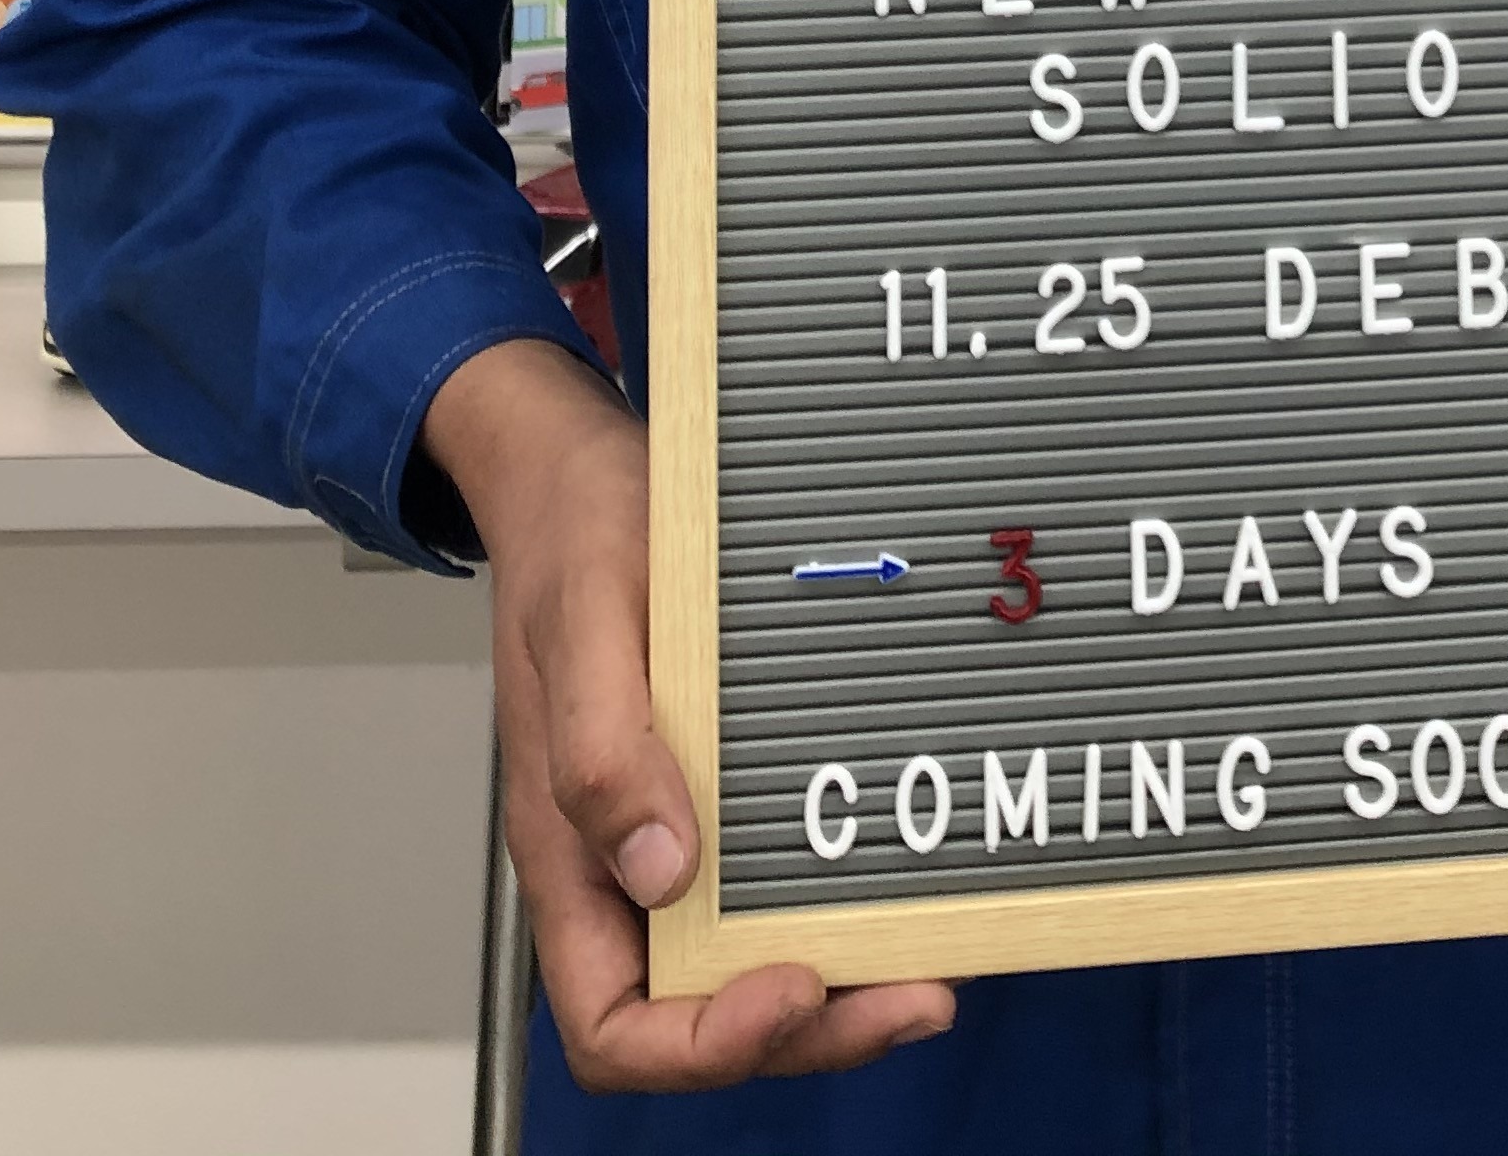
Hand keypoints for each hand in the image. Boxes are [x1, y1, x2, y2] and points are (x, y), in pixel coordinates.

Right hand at [424, 339, 954, 1092]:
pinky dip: (846, 898)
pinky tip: (911, 876)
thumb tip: (662, 867)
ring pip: (753, 957)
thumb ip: (604, 748)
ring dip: (842, 982)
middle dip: (811, 1030)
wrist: (585, 466)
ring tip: (936, 965)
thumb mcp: (583, 622)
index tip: (792, 985)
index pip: (615, 1024)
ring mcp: (681, 824)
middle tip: (915, 996)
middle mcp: (627, 860)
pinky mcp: (729, 780)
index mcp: (572, 851)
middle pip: (703, 1012)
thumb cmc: (574, 535)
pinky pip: (781, 876)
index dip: (704, 1041)